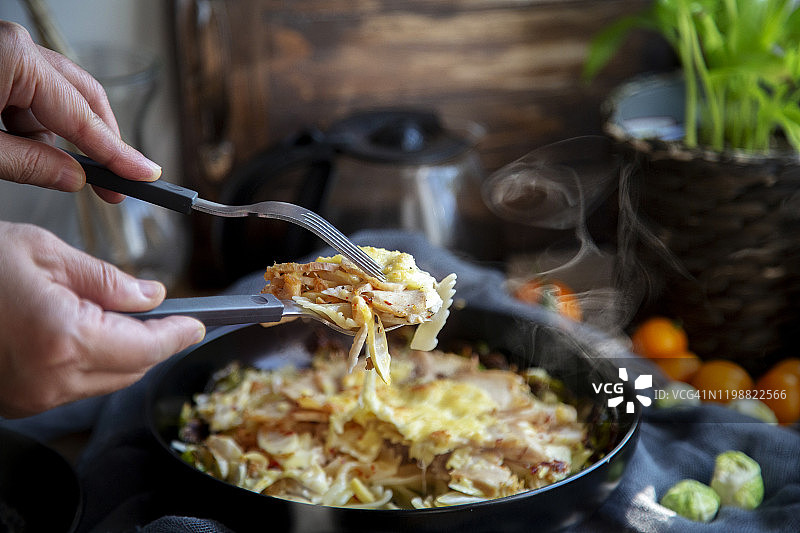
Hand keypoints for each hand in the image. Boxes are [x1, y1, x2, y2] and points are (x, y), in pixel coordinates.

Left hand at [0, 20, 160, 201]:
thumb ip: (29, 165)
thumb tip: (73, 177)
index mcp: (14, 59)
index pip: (83, 117)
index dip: (117, 154)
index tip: (144, 176)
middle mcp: (16, 47)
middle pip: (83, 99)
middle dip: (98, 144)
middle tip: (112, 184)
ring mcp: (7, 51)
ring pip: (55, 101)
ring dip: (50, 138)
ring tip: (25, 163)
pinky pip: (31, 96)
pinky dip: (29, 126)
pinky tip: (10, 143)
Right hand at [0, 222, 205, 417]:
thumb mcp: (45, 253)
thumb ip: (108, 280)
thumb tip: (151, 296)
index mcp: (65, 339)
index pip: (148, 347)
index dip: (180, 335)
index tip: (199, 324)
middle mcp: (51, 379)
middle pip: (133, 370)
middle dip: (157, 343)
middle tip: (170, 317)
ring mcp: (31, 398)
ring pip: (107, 382)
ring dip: (127, 354)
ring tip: (126, 318)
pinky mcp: (17, 401)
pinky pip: (75, 387)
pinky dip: (94, 363)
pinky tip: (90, 335)